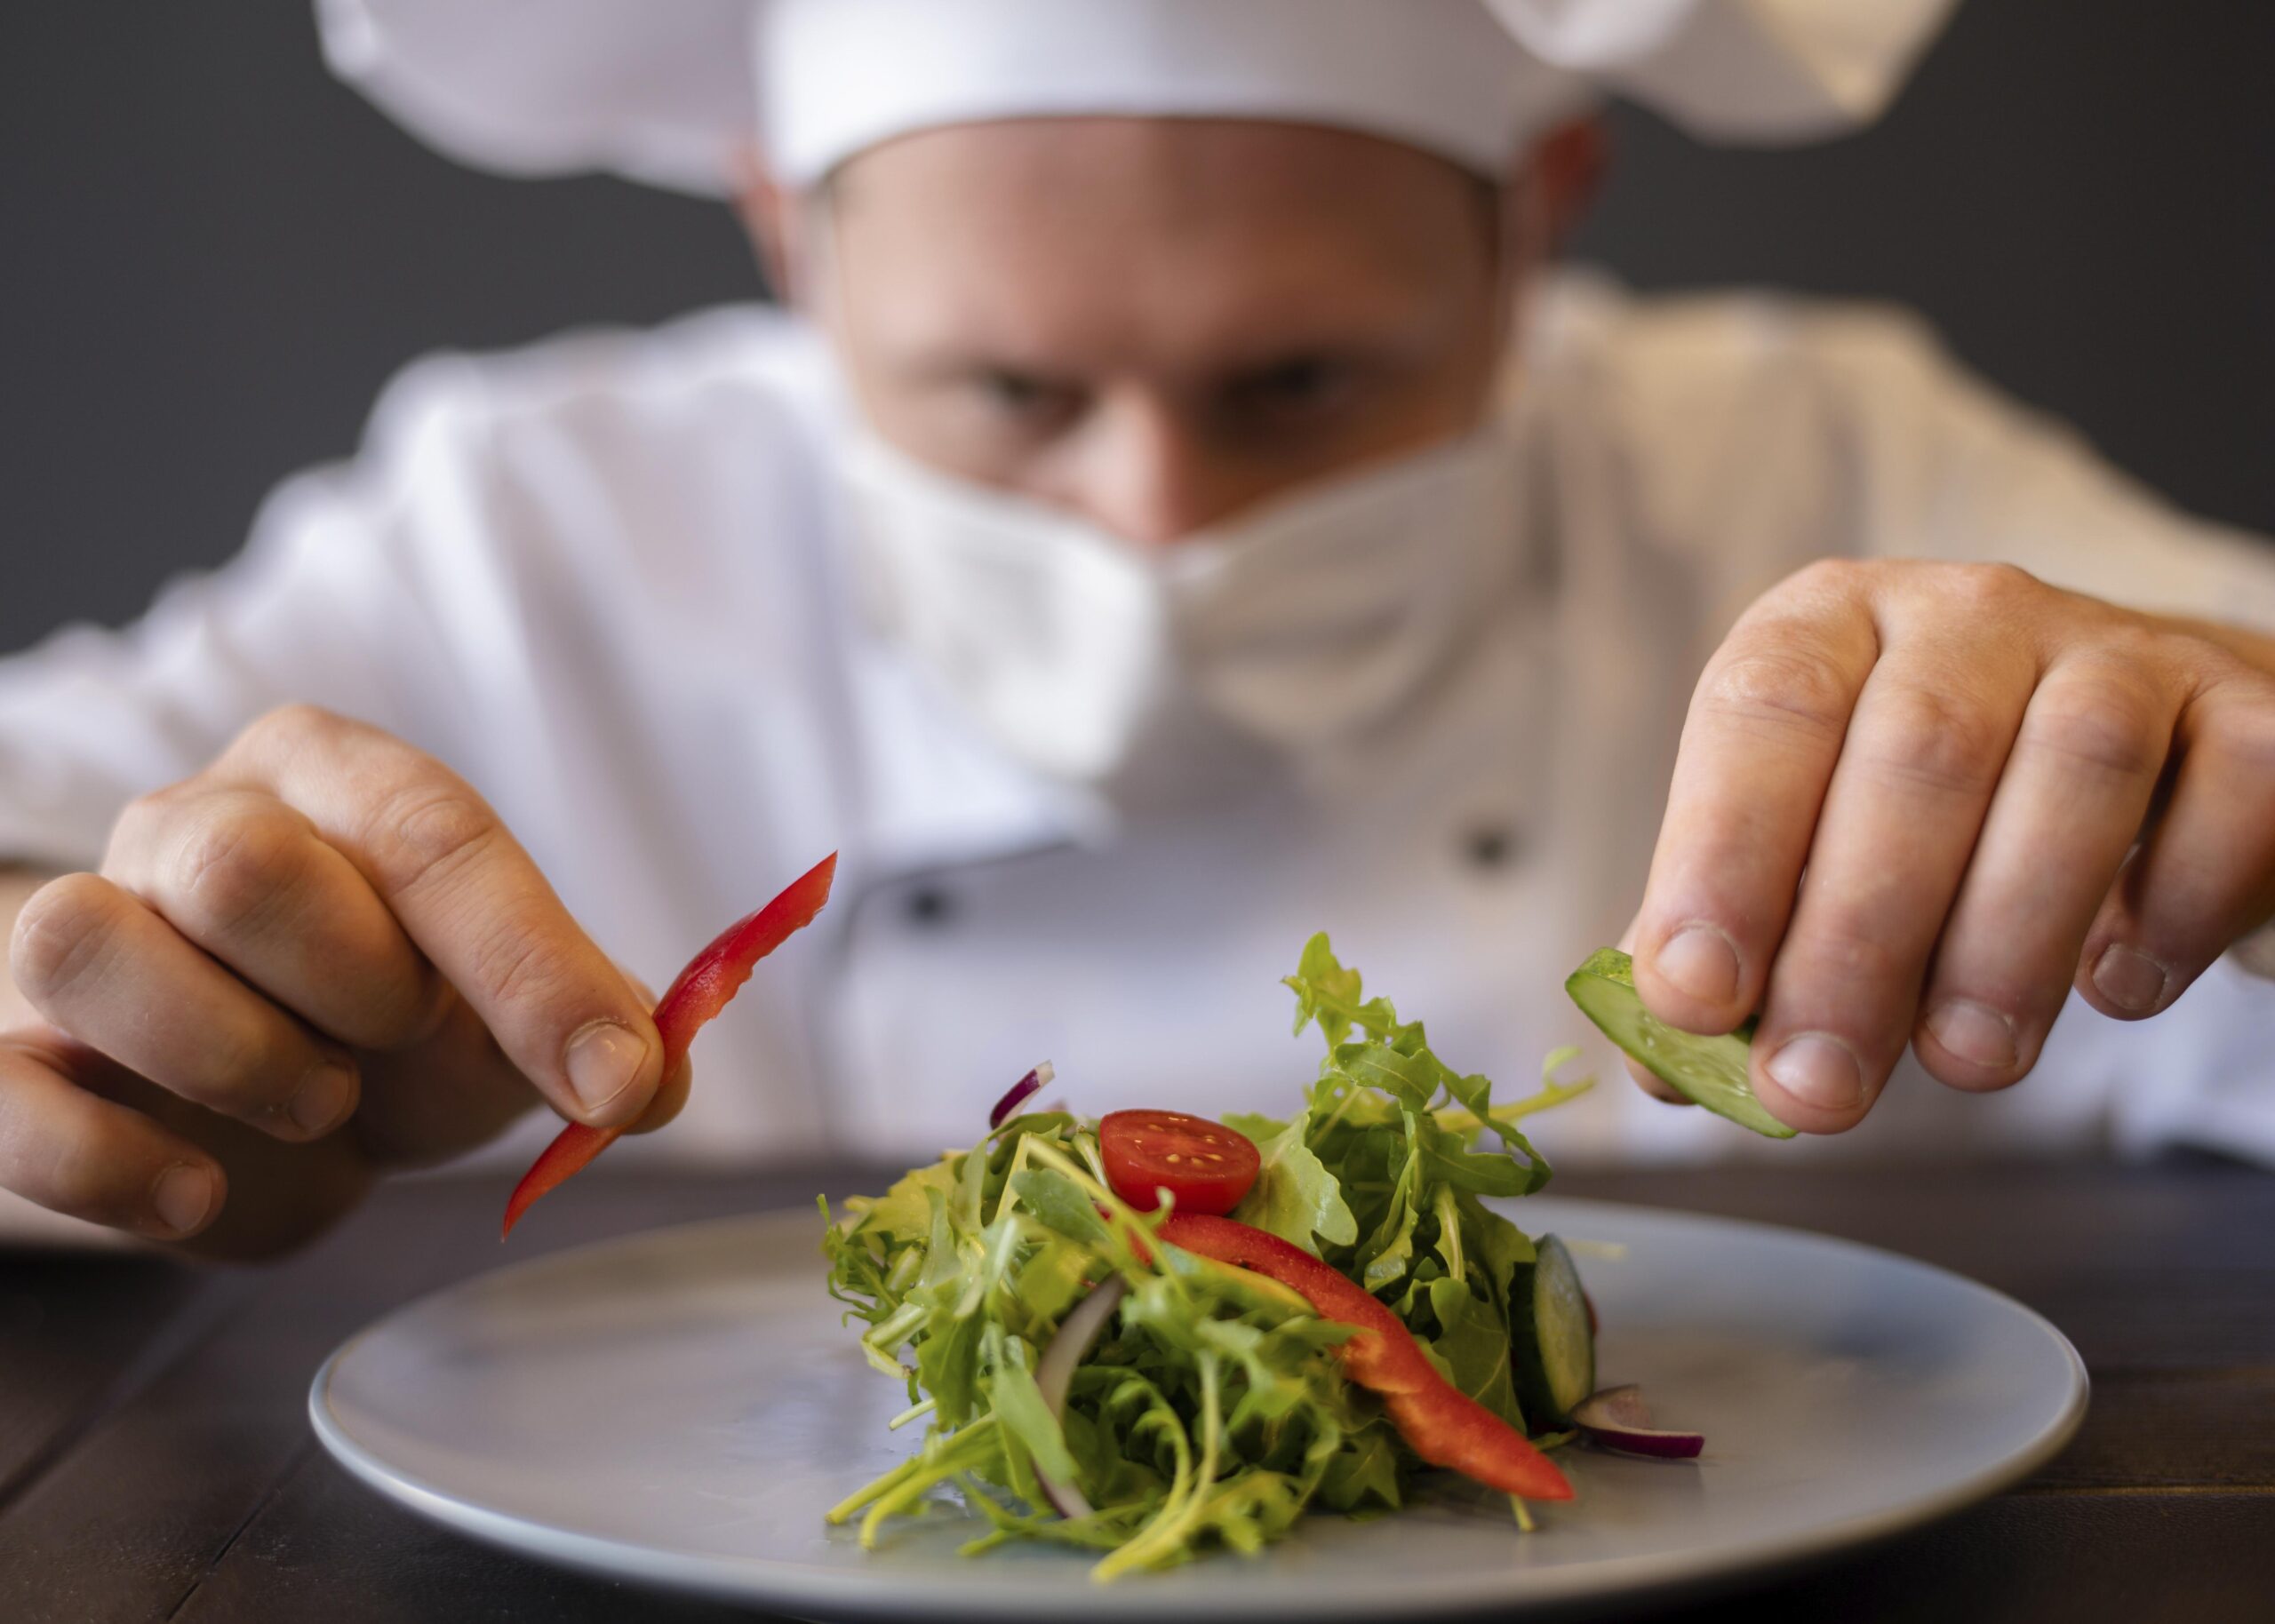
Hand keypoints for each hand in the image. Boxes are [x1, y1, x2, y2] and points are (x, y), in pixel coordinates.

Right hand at [0, 706, 685, 1256]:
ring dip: (232, 1056)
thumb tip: (652, 1079)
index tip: (615, 1079)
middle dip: (353, 981)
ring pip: (88, 942)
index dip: (531, 965)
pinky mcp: (6, 1053)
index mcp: (334, 782)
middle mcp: (190, 828)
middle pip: (240, 863)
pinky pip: (6, 1092)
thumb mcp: (499, 1015)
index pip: (431, 835)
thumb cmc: (379, 1023)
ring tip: (315, 1104)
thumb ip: (587, 1027)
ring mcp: (83, 930)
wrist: (236, 1084)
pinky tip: (200, 1189)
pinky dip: (109, 1160)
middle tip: (397, 1044)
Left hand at [1627, 560, 2274, 1132]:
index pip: (1765, 709)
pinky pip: (2230, 796)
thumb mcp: (1809, 854)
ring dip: (2009, 940)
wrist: (2140, 763)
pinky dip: (2173, 909)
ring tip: (1965, 1065)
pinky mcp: (2243, 711)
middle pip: (1916, 753)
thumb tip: (1660, 1063)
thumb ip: (1736, 948)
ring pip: (2077, 767)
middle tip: (1821, 1089)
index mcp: (1831, 626)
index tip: (1695, 997)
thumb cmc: (1931, 824)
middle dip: (1856, 942)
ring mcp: (2118, 648)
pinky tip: (2118, 988)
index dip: (1723, 853)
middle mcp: (1969, 611)